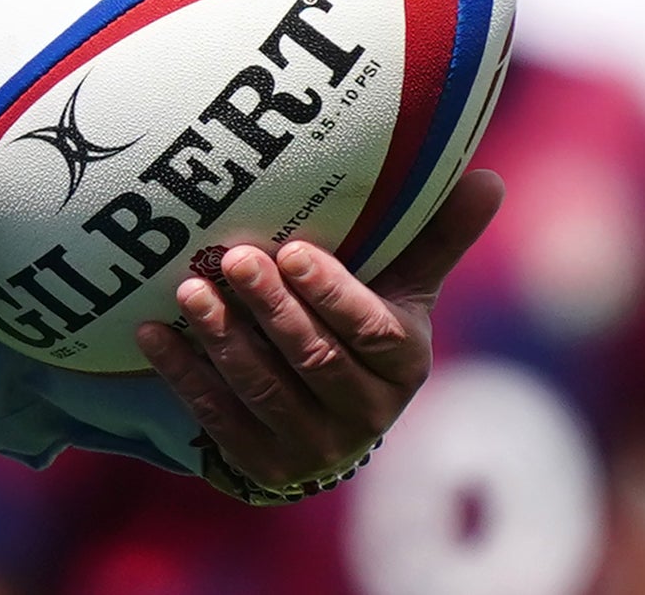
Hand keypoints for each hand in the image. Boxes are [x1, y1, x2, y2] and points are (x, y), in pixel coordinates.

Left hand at [134, 169, 503, 490]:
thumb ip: (436, 236)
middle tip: (233, 258)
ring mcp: (315, 446)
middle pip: (315, 359)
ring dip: (223, 338)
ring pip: (264, 389)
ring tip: (188, 287)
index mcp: (404, 364)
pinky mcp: (263, 467)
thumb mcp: (401, 286)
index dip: (333, 296)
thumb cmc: (363, 326)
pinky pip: (218, 419)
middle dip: (271, 308)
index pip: (373, 333)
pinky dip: (184, 374)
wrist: (325, 416)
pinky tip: (154, 332)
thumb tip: (489, 177)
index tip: (295, 251)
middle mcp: (367, 413)